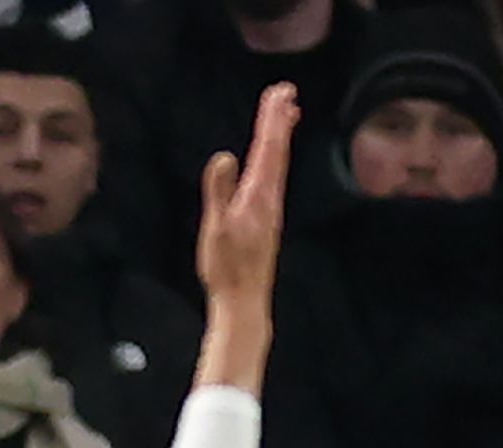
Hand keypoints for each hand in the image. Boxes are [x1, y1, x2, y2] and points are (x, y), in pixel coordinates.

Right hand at [190, 83, 296, 388]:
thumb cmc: (226, 268)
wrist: (244, 300)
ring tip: (287, 114)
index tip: (280, 92)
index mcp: (258, 195)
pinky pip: (274, 177)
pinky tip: (272, 159)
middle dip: (280, 120)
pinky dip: (275, 159)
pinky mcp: (266, 219)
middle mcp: (270, 198)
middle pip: (278, 151)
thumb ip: (219, 191)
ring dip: (281, 137)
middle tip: (286, 91)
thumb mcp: (216, 229)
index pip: (268, 148)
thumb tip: (224, 155)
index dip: (273, 119)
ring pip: (279, 163)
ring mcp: (270, 209)